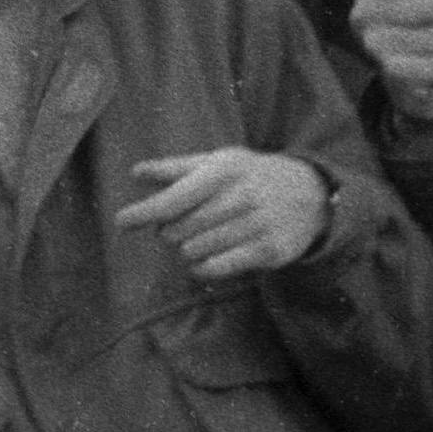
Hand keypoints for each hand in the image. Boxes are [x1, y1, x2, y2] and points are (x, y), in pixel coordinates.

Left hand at [120, 146, 330, 281]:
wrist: (311, 194)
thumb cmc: (251, 176)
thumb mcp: (219, 162)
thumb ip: (177, 169)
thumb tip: (136, 172)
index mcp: (222, 171)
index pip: (173, 199)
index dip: (143, 213)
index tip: (121, 223)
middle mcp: (239, 198)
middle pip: (178, 230)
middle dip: (168, 232)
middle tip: (177, 226)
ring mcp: (255, 226)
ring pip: (194, 251)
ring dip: (185, 249)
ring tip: (197, 238)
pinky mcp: (267, 252)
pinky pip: (216, 268)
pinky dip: (201, 267)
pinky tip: (204, 258)